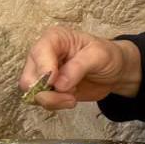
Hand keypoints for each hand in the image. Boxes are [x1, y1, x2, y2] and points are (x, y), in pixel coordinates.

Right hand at [19, 26, 142, 109]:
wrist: (115, 72)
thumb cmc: (108, 56)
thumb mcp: (99, 55)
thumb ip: (78, 67)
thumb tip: (59, 84)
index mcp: (54, 39)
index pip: (38, 53)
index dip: (44, 69)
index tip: (55, 82)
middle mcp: (44, 55)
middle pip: (29, 77)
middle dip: (47, 91)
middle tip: (70, 95)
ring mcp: (43, 73)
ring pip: (33, 93)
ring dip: (53, 100)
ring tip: (73, 97)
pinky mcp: (48, 89)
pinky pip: (42, 101)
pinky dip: (56, 104)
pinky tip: (71, 99)